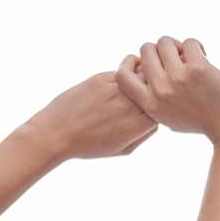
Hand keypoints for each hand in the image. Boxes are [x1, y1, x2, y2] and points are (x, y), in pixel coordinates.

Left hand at [23, 72, 158, 160]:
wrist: (56, 134)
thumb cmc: (89, 145)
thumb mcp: (121, 149)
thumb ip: (143, 135)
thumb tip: (156, 120)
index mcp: (138, 125)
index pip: (163, 107)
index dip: (161, 105)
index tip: (155, 104)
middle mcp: (130, 106)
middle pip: (155, 87)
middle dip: (155, 86)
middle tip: (152, 85)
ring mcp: (117, 90)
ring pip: (141, 75)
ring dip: (142, 75)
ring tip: (138, 80)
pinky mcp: (102, 78)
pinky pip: (122, 71)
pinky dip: (126, 72)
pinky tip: (121, 78)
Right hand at [116, 37, 219, 143]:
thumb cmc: (202, 122)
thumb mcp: (168, 117)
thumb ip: (154, 100)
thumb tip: (144, 72)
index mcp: (150, 105)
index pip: (121, 76)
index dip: (132, 63)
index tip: (149, 64)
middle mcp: (160, 91)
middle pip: (146, 50)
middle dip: (160, 49)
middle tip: (176, 58)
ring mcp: (178, 79)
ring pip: (165, 41)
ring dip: (178, 44)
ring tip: (190, 56)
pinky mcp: (198, 68)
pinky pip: (189, 42)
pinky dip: (196, 46)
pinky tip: (204, 56)